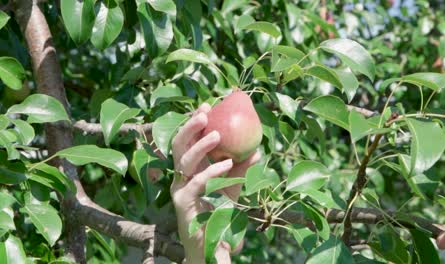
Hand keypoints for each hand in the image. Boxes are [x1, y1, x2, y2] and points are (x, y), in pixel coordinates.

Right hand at [170, 103, 259, 263]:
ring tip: (217, 135)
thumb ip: (242, 168)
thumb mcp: (233, 185)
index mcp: (190, 167)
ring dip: (200, 145)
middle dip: (189, 126)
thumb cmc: (221, 211)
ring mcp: (179, 188)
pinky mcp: (182, 202)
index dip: (194, 122)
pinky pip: (197, 181)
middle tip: (204, 113)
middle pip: (178, 144)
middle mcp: (181, 175)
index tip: (207, 105)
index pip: (187, 139)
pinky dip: (212, 170)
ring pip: (183, 160)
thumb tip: (257, 148)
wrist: (211, 242)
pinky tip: (226, 164)